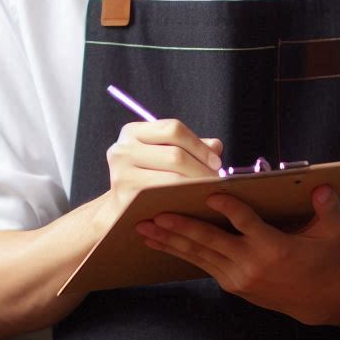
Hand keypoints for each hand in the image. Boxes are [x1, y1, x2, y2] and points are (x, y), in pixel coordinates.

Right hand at [106, 119, 222, 207]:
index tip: (216, 162)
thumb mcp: (165, 155)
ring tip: (210, 192)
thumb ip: (190, 147)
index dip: (199, 145)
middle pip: (175, 154)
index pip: (173, 128)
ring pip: (173, 178)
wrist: (122, 211)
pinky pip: (164, 197)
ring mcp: (121, 173)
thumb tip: (216, 147)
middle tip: (218, 181)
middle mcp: (122, 149)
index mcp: (133, 132)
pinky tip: (194, 203)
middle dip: (202, 169)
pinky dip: (183, 200)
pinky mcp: (125, 198)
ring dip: (197, 186)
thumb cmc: (150, 178)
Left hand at [135, 184, 339, 322]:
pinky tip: (159, 242)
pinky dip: (178, 252)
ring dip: (170, 241)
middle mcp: (251, 263)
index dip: (230, 208)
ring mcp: (238, 276)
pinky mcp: (230, 283)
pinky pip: (200, 264)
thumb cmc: (324, 257)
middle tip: (155, 215)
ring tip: (144, 228)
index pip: (247, 223)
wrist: (318, 299)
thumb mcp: (333, 232)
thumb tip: (322, 187)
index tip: (211, 193)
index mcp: (274, 247)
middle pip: (211, 241)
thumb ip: (328, 208)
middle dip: (181, 227)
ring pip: (199, 254)